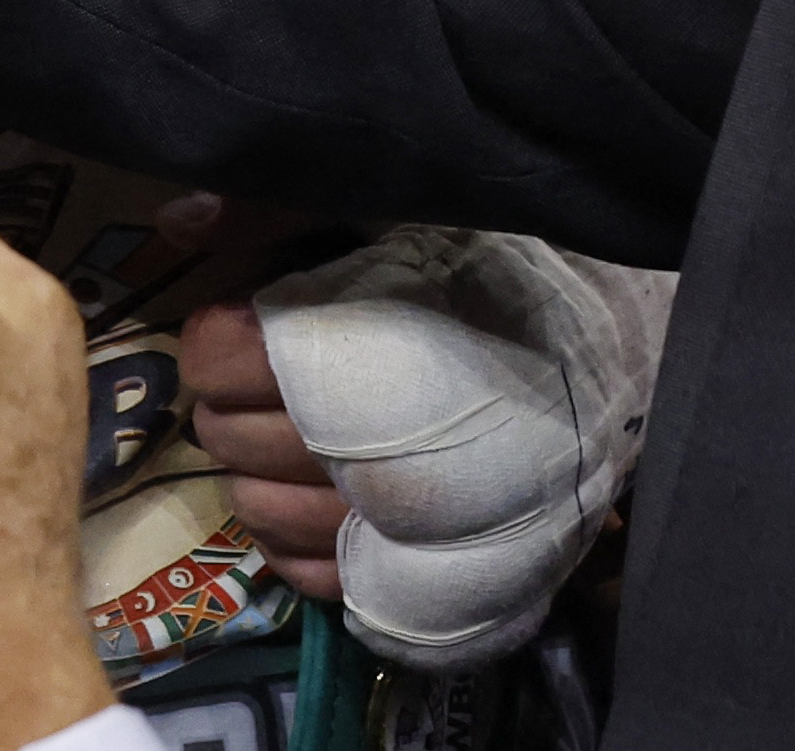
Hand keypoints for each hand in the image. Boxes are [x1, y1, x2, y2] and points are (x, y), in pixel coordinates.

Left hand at [232, 230, 674, 671]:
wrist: (616, 363)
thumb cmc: (497, 279)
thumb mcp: (392, 217)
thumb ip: (282, 213)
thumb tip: (178, 217)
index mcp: (346, 348)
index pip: (216, 358)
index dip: (218, 341)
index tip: (245, 328)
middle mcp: (362, 446)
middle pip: (227, 438)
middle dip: (233, 406)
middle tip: (271, 384)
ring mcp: (393, 527)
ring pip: (259, 514)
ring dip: (260, 477)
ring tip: (301, 444)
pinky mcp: (421, 582)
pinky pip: (311, 581)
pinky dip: (298, 548)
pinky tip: (325, 507)